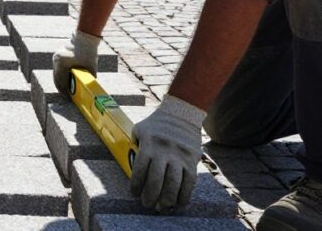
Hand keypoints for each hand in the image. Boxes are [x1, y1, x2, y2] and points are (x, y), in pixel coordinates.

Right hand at [52, 30, 99, 95]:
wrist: (85, 37)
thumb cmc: (88, 52)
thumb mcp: (91, 67)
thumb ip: (89, 78)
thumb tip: (91, 89)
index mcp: (62, 64)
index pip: (60, 82)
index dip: (64, 92)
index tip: (69, 98)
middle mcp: (56, 61)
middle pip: (56, 79)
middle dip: (61, 88)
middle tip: (68, 96)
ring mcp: (56, 58)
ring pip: (56, 74)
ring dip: (61, 82)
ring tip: (67, 89)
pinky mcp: (58, 56)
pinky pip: (58, 69)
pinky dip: (61, 76)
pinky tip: (67, 80)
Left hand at [131, 95, 205, 210]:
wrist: (181, 114)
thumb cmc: (156, 124)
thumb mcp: (140, 130)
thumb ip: (134, 146)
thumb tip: (129, 165)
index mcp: (149, 144)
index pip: (140, 169)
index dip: (136, 185)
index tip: (134, 193)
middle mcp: (164, 151)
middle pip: (156, 180)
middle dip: (150, 196)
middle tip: (147, 204)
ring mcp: (179, 156)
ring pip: (174, 184)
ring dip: (167, 199)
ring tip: (162, 207)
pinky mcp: (192, 160)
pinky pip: (189, 182)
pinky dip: (184, 195)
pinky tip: (178, 202)